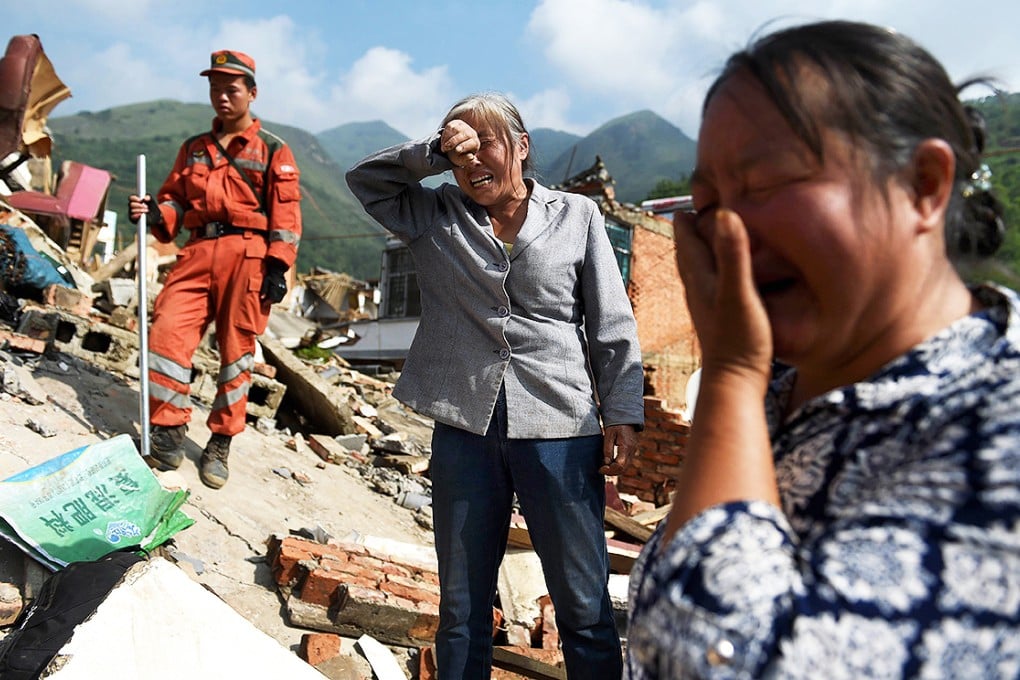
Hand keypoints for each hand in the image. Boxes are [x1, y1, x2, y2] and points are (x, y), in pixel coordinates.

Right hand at [127, 194, 162, 227]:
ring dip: (140, 210)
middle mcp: (132, 206)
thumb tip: (145, 198)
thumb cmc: (153, 208)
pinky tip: (141, 215)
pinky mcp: (133, 219)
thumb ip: (149, 198)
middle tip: (146, 207)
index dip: (135, 198)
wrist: (156, 218)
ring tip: (147, 211)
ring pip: (132, 210)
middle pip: (131, 204)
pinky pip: (132, 217)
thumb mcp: (152, 202)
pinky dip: (136, 216)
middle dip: (139, 205)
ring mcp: (132, 213)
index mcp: (135, 201)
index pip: (131, 198)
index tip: (140, 200)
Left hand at [260, 260, 287, 303]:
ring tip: (268, 300)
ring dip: (273, 301)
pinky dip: (276, 299)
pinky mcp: (285, 291)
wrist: (278, 272)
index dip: (267, 302)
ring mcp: (284, 290)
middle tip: (264, 303)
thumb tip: (262, 298)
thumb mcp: (265, 281)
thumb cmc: (270, 276)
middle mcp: (282, 289)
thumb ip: (264, 289)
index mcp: (277, 287)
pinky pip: (281, 298)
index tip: (263, 304)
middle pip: (276, 300)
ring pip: (278, 300)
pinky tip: (272, 297)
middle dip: (270, 302)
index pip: (272, 298)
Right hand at [440, 119, 479, 167]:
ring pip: (457, 129)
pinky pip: (450, 126)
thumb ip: (466, 160)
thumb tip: (471, 157)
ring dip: (448, 138)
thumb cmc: (459, 155)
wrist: (453, 147)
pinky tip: (443, 141)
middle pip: (465, 134)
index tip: (457, 150)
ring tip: (444, 147)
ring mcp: (464, 127)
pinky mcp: (456, 123)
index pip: (472, 143)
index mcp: (475, 143)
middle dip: (454, 141)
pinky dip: (445, 134)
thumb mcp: (462, 160)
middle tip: (446, 148)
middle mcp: (472, 133)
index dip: (464, 146)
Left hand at [600, 424, 638, 475]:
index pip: (620, 465)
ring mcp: (633, 451)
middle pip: (623, 468)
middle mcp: (632, 450)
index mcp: (626, 446)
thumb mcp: (609, 434)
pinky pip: (626, 462)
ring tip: (604, 467)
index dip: (610, 470)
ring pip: (625, 467)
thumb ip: (607, 449)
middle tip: (601, 470)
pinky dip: (618, 465)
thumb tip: (606, 463)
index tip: (601, 469)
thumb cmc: (615, 424)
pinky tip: (609, 462)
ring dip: (615, 469)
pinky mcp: (632, 451)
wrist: (625, 417)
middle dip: (612, 472)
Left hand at [674, 208, 771, 386]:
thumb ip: (733, 254)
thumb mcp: (740, 292)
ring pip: (698, 267)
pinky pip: (712, 283)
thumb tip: (723, 214)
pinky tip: (726, 273)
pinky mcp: (717, 318)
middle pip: (689, 251)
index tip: (697, 191)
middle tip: (701, 204)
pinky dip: (716, 268)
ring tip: (712, 231)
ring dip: (703, 247)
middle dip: (693, 227)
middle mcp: (697, 289)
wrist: (735, 385)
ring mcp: (706, 305)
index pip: (686, 237)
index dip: (690, 214)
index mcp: (700, 278)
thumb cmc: (739, 340)